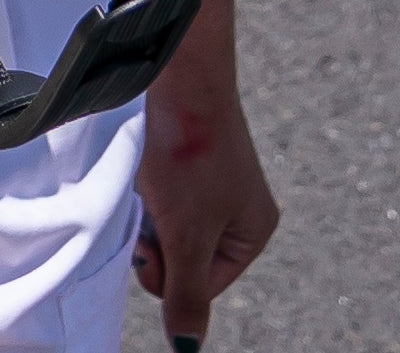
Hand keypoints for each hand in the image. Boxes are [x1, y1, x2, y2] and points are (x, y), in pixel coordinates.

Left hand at [131, 76, 278, 338]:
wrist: (179, 75)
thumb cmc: (190, 155)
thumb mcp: (187, 234)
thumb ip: (186, 293)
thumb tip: (187, 348)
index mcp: (252, 235)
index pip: (200, 286)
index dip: (169, 271)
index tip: (158, 239)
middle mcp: (238, 211)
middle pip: (181, 255)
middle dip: (158, 237)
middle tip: (155, 202)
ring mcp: (213, 184)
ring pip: (166, 223)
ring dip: (150, 209)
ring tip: (152, 178)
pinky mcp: (188, 159)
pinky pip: (159, 191)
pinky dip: (147, 184)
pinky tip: (147, 163)